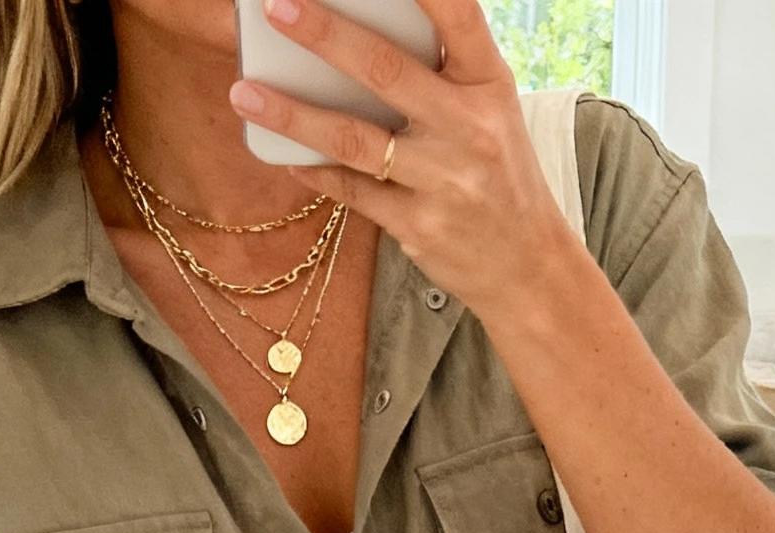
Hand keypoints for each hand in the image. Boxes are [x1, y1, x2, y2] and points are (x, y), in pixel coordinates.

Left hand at [229, 0, 580, 323]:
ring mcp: (442, 180)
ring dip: (293, 114)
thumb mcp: (489, 108)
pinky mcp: (418, 226)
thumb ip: (442, 69)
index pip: (457, 14)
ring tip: (246, 92)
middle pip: (385, 70)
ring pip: (354, 139)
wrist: (528, 265)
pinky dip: (313, 169)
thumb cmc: (498, 172)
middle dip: (325, 35)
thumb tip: (363, 27)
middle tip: (275, 7)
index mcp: (488, 82)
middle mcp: (468, 127)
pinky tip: (280, 151)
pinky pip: (352, 191)